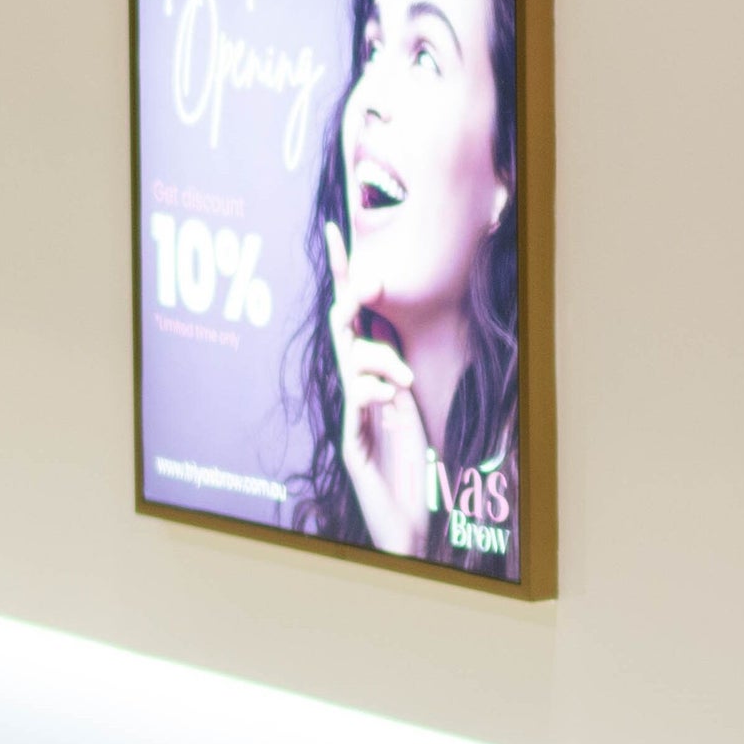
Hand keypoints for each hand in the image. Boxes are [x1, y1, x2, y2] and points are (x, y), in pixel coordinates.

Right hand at [326, 218, 432, 557]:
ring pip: (354, 362)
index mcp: (370, 372)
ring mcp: (349, 413)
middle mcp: (353, 387)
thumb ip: (394, 363)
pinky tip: (390, 402)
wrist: (406, 514)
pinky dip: (375, 393)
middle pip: (341, 329)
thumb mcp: (407, 399)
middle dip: (350, 303)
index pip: (353, 315)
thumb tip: (385, 322)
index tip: (335, 229)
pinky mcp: (350, 440)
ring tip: (405, 385)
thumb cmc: (406, 459)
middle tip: (364, 290)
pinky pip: (357, 401)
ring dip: (383, 364)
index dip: (343, 272)